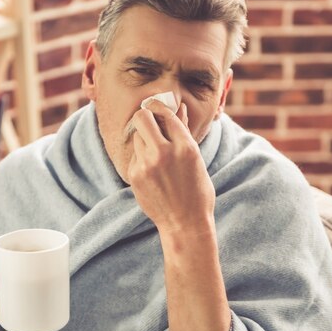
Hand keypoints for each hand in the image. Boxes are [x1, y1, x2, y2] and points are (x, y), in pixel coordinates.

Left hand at [127, 100, 215, 235]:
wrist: (185, 223)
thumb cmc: (197, 192)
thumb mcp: (196, 160)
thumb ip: (184, 132)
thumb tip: (178, 107)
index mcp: (186, 147)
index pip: (165, 113)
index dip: (158, 107)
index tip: (154, 106)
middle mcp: (165, 153)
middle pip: (142, 117)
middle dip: (144, 116)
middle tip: (148, 123)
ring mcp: (148, 165)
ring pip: (137, 137)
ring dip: (144, 140)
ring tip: (156, 156)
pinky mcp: (135, 176)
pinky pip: (134, 156)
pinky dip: (141, 159)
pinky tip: (153, 172)